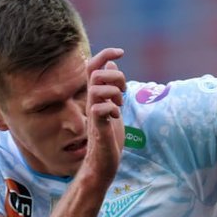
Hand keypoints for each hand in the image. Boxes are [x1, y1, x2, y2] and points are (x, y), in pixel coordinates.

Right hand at [83, 48, 126, 184]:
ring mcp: (94, 115)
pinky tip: (117, 116)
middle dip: (114, 75)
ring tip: (119, 104)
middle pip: (94, 73)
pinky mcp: (98, 129)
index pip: (94, 67)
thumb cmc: (108, 136)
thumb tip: (112, 65)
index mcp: (97, 96)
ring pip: (95, 89)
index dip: (105, 54)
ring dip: (112, 91)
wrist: (101, 164)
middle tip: (123, 90)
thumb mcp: (113, 107)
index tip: (121, 52)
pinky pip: (99, 111)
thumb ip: (112, 87)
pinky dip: (111, 108)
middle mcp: (92, 102)